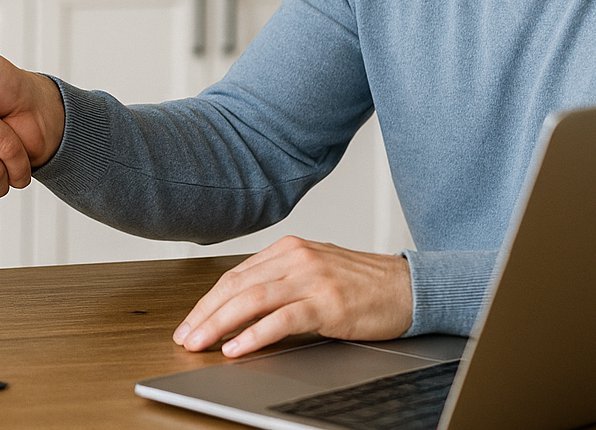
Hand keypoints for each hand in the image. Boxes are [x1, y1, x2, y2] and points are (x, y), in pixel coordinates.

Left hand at [174, 237, 412, 355]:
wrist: (409, 287)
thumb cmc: (362, 283)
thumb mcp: (315, 271)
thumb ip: (280, 280)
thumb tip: (240, 306)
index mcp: (288, 248)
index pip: (235, 275)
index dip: (208, 301)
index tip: (190, 321)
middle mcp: (296, 258)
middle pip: (236, 286)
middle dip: (205, 314)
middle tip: (185, 336)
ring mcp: (311, 279)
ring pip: (252, 300)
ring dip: (220, 325)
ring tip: (201, 343)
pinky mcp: (327, 303)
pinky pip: (281, 320)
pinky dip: (254, 335)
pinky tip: (237, 347)